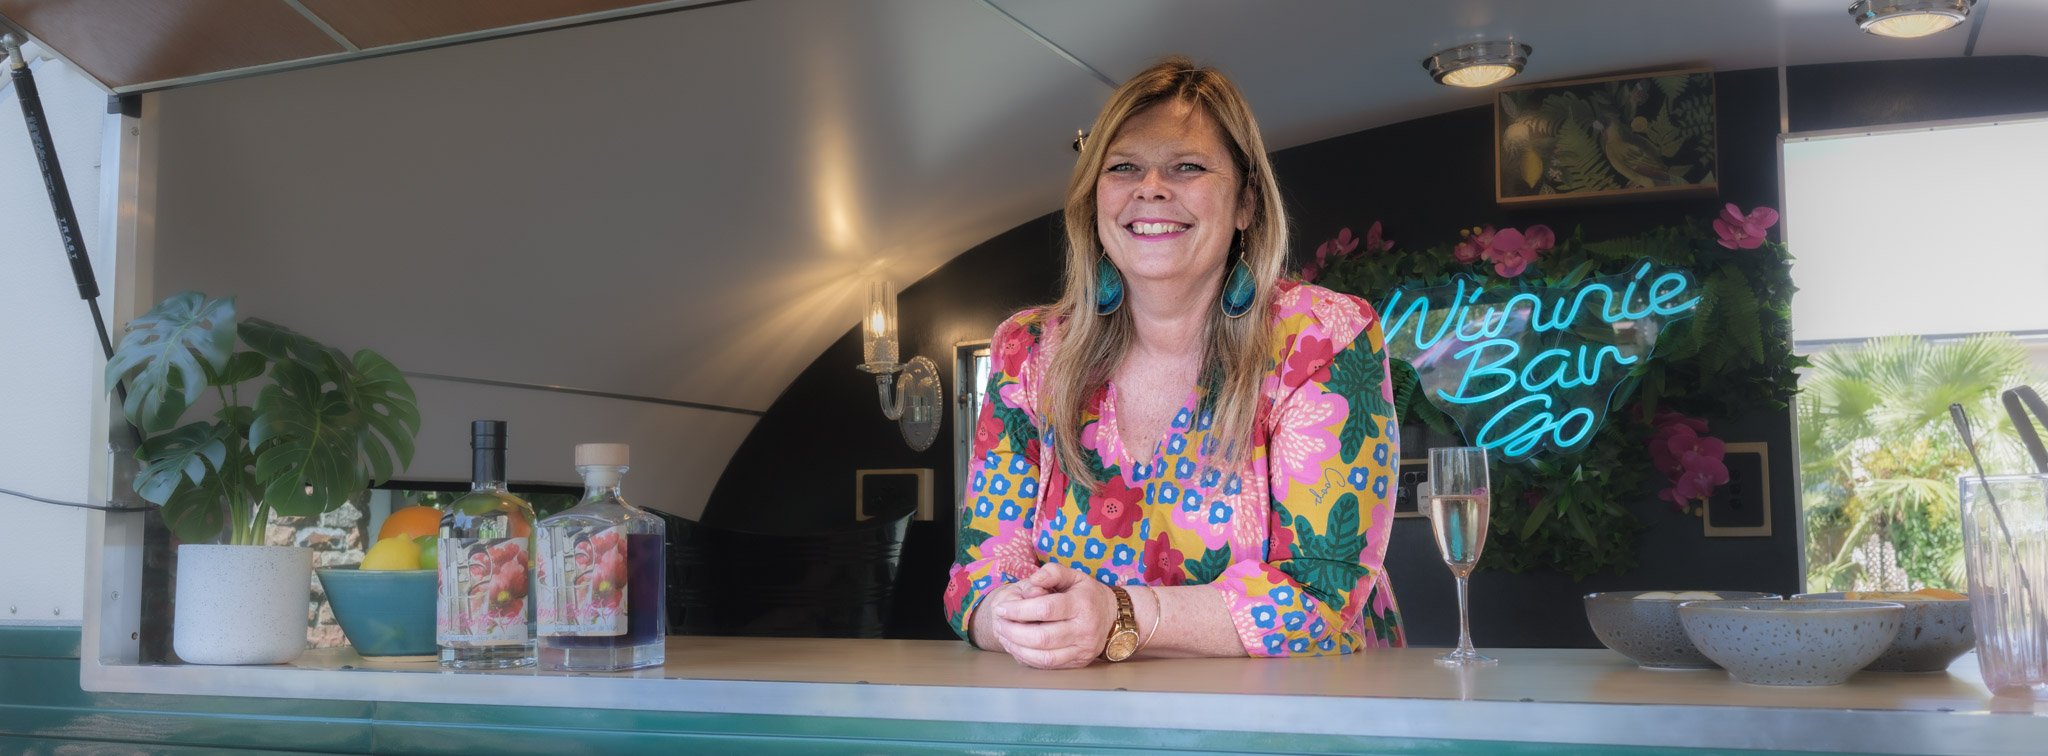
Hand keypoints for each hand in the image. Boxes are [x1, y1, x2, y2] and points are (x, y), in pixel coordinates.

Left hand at [988, 563, 1115, 668]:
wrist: (1113, 617)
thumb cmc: (1087, 594)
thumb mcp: (1073, 575)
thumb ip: (1051, 573)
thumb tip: (1031, 582)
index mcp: (1082, 604)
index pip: (1046, 609)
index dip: (1019, 610)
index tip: (1001, 608)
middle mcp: (1084, 630)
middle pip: (1042, 637)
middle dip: (1013, 631)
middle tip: (999, 623)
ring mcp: (1082, 650)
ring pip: (1044, 656)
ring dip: (1017, 648)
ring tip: (1003, 635)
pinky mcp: (1078, 662)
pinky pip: (1048, 665)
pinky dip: (1027, 658)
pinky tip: (1016, 647)